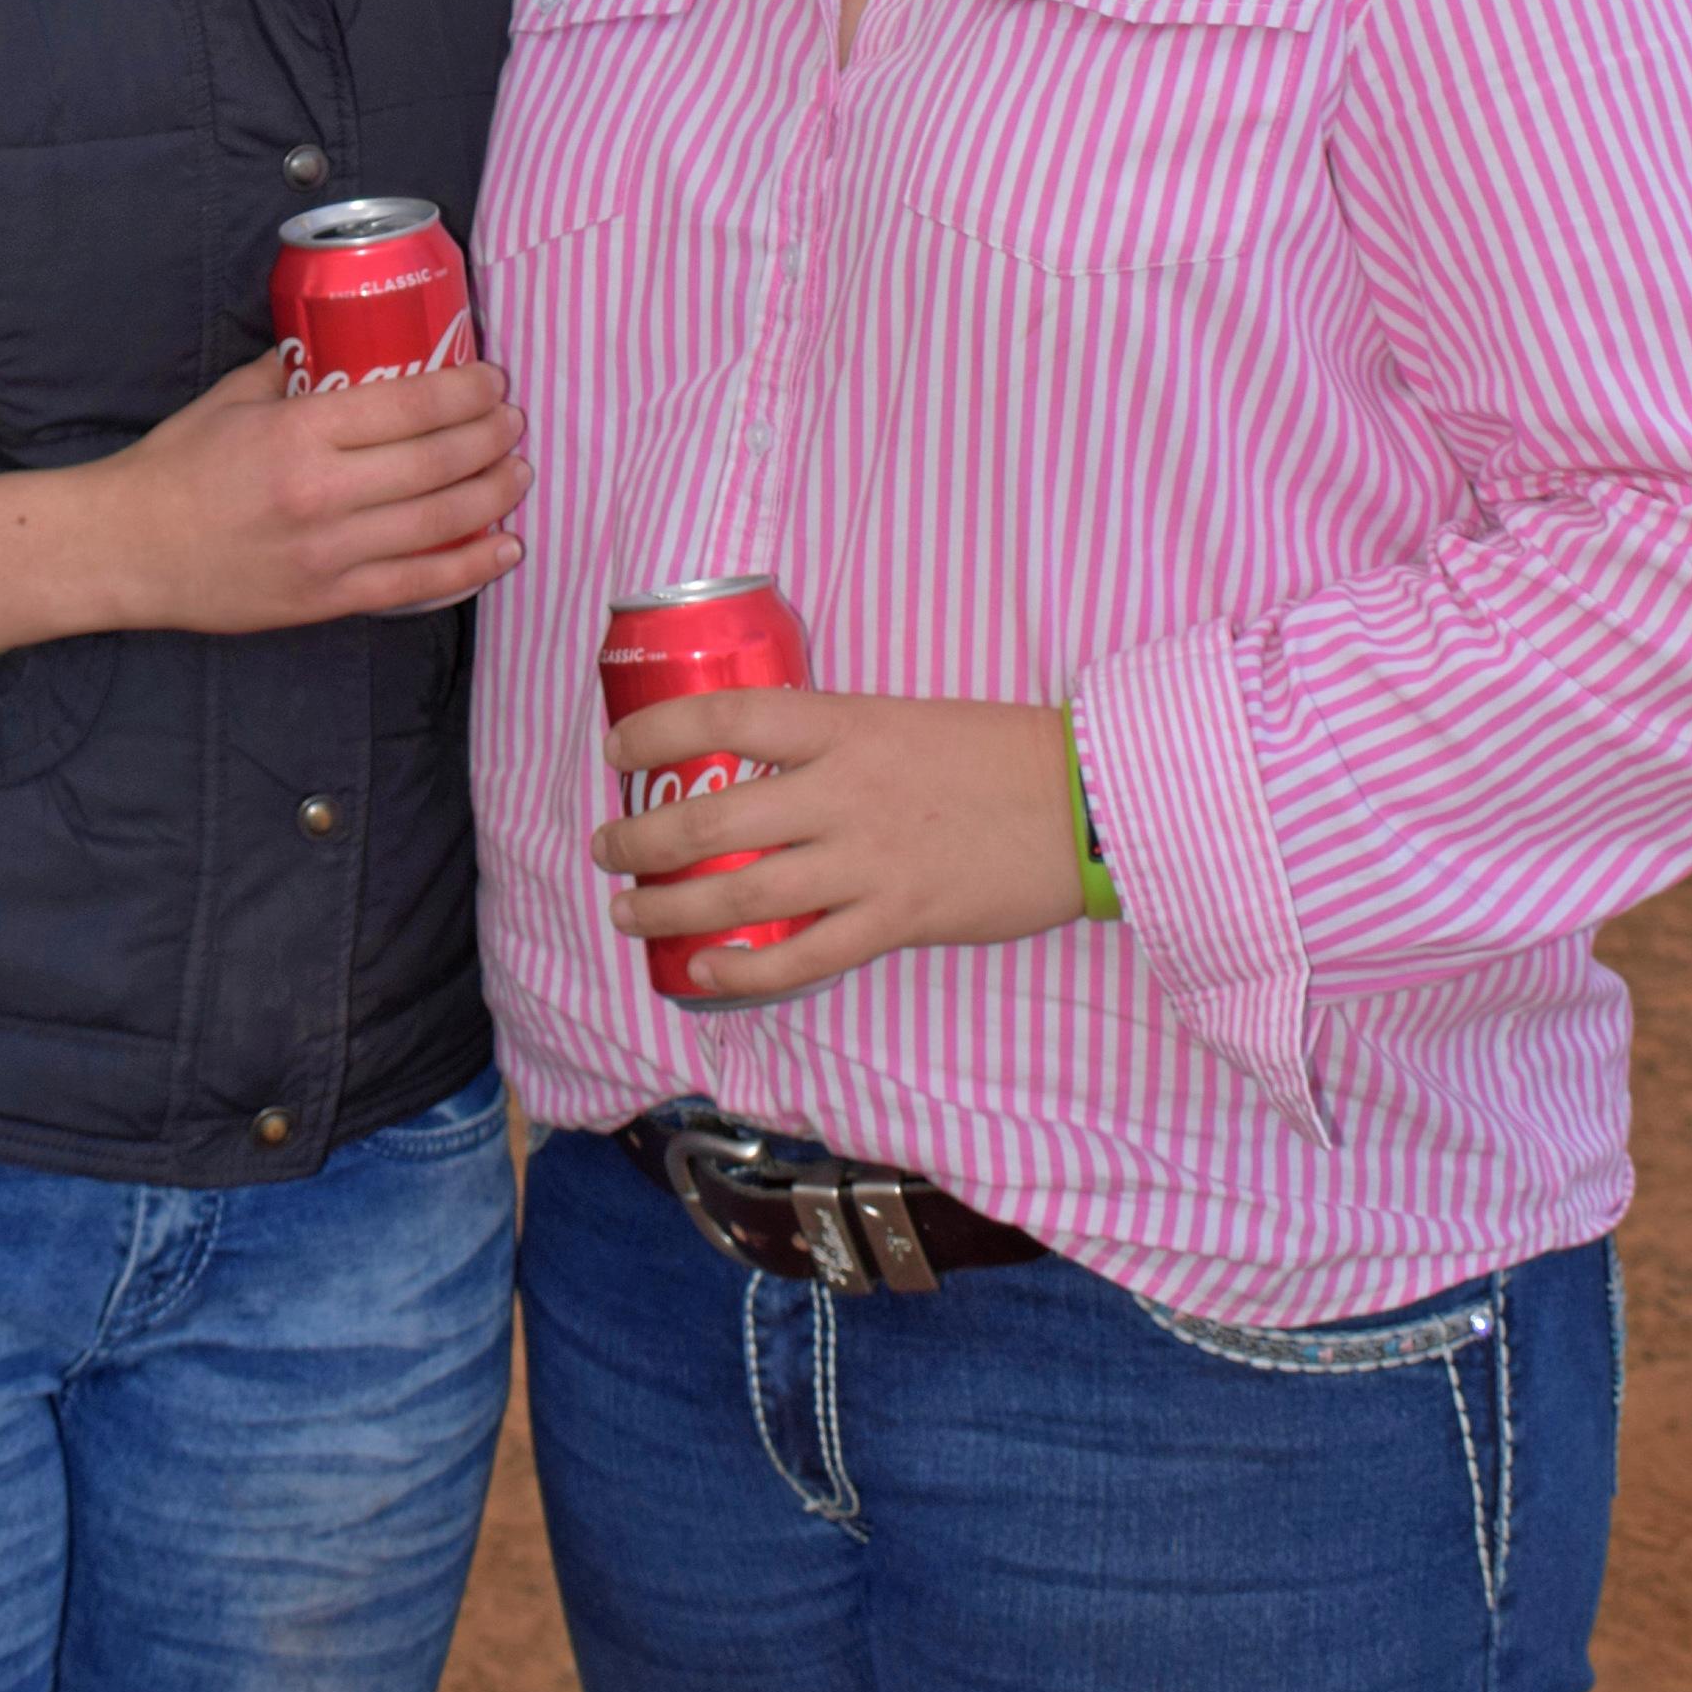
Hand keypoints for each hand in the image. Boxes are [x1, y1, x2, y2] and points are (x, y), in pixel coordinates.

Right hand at [50, 347, 531, 634]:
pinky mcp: (328, 599)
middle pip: (438, 462)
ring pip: (440, 523)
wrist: (128, 550)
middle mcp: (321, 492)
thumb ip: (294, 368)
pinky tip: (504, 548)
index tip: (492, 379)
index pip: (410, 404)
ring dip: (494, 495)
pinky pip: (417, 586)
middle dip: (492, 438)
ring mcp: (328, 552)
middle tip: (513, 422)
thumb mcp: (233, 398)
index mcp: (298, 432)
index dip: (467, 390)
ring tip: (519, 472)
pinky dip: (469, 568)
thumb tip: (347, 339)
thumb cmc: (177, 467)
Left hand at [592, 684, 1080, 999]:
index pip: (724, 717)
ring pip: (741, 896)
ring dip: (669, 910)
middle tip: (607, 848)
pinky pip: (803, 956)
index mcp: (843, 724)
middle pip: (712, 821)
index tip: (618, 747)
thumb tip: (760, 769)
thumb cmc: (994, 753)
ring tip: (629, 913)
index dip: (657, 731)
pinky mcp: (898, 920)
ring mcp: (868, 861)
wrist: (1084, 801)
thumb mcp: (901, 718)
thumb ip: (833, 743)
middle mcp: (843, 791)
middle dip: (641, 839)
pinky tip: (704, 975)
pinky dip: (743, 972)